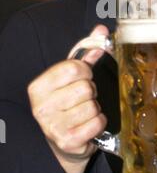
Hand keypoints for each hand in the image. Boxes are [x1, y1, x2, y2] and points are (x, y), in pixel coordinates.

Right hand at [28, 25, 108, 172]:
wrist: (66, 141)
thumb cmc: (69, 103)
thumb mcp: (72, 76)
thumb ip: (85, 52)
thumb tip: (101, 31)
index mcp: (38, 87)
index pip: (73, 67)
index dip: (86, 71)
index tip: (84, 77)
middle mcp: (41, 108)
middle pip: (86, 87)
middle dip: (91, 91)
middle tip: (84, 98)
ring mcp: (53, 127)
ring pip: (93, 106)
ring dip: (95, 108)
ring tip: (86, 112)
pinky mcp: (69, 141)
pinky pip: (97, 122)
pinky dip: (99, 122)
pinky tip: (89, 124)